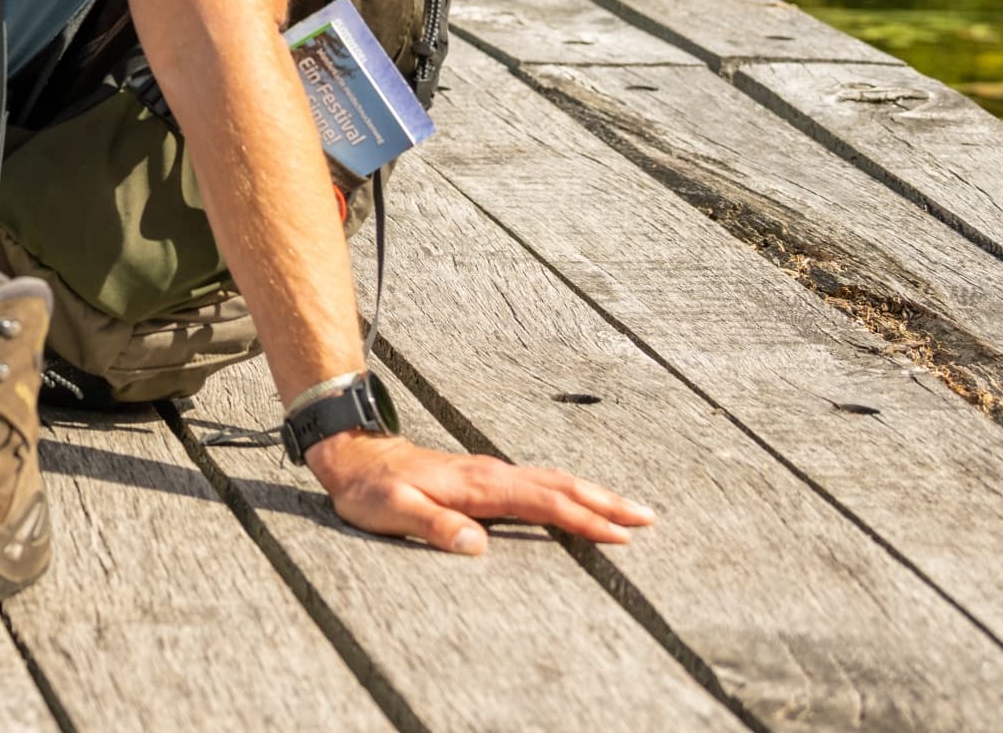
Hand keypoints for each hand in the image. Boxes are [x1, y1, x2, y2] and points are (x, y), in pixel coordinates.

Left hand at [306, 431, 654, 554]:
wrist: (353, 454)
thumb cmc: (370, 489)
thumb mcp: (391, 511)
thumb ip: (432, 525)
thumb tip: (475, 546)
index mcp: (479, 486)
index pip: (543, 502)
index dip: (583, 519)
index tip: (620, 535)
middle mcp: (491, 474)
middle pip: (561, 486)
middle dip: (606, 503)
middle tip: (649, 518)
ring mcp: (489, 473)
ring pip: (553, 480)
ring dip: (593, 494)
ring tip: (630, 510)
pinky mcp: (484, 477)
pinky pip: (538, 482)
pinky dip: (568, 491)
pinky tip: (578, 500)